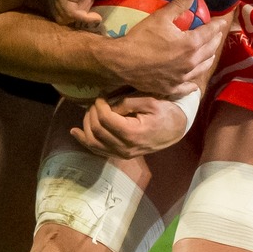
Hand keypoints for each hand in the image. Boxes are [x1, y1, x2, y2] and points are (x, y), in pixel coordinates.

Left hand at [72, 93, 191, 159]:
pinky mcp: (121, 155)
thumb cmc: (165, 111)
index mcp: (134, 133)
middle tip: (96, 101)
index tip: (101, 96)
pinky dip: (85, 141)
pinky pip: (98, 150)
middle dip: (91, 113)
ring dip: (86, 126)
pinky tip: (75, 132)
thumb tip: (105, 104)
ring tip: (88, 112)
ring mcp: (122, 153)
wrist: (177, 129)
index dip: (99, 105)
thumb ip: (125, 101)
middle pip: (97, 131)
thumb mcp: (149, 100)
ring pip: (94, 143)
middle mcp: (126, 147)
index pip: (105, 120)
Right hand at [101, 0, 218, 95]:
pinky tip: (194, 83)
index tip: (221, 21)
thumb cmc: (141, 37)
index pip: (210, 32)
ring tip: (210, 54)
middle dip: (215, 40)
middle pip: (209, 50)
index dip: (217, 25)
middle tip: (217, 34)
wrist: (123, 62)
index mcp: (191, 44)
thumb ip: (178, 5)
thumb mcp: (160, 17)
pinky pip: (187, 87)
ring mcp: (182, 77)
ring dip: (208, 59)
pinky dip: (193, 84)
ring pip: (202, 68)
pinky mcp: (172, 87)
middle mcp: (191, 62)